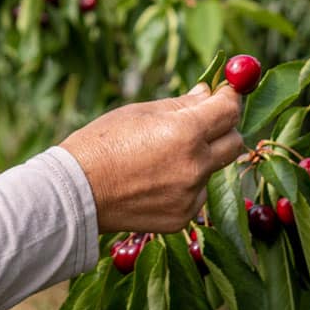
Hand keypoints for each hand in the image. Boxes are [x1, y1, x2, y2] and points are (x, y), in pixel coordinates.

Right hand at [59, 83, 245, 233]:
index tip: (225, 94)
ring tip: (163, 157)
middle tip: (204, 123)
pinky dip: (187, 185)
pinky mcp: (182, 217)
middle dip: (224, 128)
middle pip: (234, 142)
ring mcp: (190, 195)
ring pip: (214, 170)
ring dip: (202, 159)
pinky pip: (197, 194)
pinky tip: (156, 181)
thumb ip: (181, 104)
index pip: (229, 110)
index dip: (230, 98)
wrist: (75, 193)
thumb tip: (209, 93)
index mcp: (185, 132)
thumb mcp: (140, 112)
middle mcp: (195, 165)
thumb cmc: (102, 143)